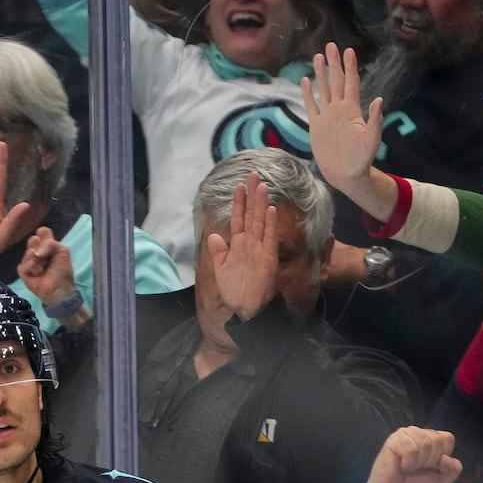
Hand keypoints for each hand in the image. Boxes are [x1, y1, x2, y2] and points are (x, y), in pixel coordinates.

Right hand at [18, 227, 85, 323]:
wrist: (59, 289)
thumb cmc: (63, 271)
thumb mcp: (62, 251)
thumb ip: (50, 243)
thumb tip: (35, 252)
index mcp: (47, 245)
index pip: (42, 231)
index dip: (44, 235)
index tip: (49, 243)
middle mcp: (37, 251)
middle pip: (32, 240)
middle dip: (39, 247)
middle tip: (45, 257)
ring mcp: (30, 261)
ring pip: (27, 252)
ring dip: (37, 260)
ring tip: (43, 268)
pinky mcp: (24, 272)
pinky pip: (22, 265)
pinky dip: (31, 268)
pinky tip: (37, 273)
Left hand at [205, 171, 278, 319]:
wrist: (247, 308)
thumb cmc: (235, 291)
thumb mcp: (220, 270)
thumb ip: (217, 252)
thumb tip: (213, 235)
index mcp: (238, 245)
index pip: (238, 218)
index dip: (238, 202)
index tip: (239, 185)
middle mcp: (250, 243)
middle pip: (251, 214)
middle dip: (251, 194)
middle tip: (254, 174)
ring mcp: (259, 248)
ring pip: (260, 221)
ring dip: (260, 203)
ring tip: (261, 185)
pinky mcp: (268, 257)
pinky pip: (269, 237)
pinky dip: (270, 224)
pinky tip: (270, 209)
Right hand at [301, 43, 384, 205]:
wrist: (346, 174)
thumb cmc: (362, 159)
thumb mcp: (372, 139)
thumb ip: (374, 120)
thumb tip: (378, 100)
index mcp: (351, 110)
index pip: (350, 83)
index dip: (349, 67)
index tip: (349, 51)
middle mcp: (339, 109)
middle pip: (336, 81)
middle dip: (333, 63)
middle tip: (331, 45)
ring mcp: (327, 116)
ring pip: (324, 89)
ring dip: (321, 73)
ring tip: (317, 56)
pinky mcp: (317, 126)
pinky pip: (311, 106)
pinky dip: (308, 93)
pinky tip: (305, 81)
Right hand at [341, 426, 461, 482]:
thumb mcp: (443, 481)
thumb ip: (454, 469)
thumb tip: (446, 458)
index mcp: (431, 438)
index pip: (447, 438)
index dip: (442, 456)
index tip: (430, 467)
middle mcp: (418, 433)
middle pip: (437, 441)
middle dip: (430, 461)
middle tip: (417, 469)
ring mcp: (405, 434)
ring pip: (425, 444)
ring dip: (419, 463)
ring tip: (408, 467)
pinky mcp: (393, 440)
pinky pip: (412, 449)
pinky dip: (409, 463)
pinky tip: (401, 466)